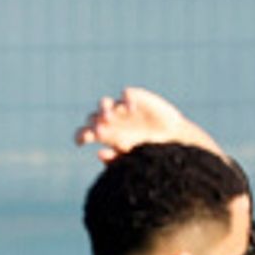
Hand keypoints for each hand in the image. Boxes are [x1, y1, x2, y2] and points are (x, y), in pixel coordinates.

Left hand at [74, 86, 219, 161]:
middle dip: (92, 124)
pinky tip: (131, 111)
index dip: (80, 136)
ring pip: (104, 103)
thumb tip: (98, 153)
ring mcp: (122, 108)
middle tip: (98, 132)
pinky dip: (126, 100)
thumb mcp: (132, 160)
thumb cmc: (149, 152)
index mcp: (104, 135)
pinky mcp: (137, 98)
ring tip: (108, 118)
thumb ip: (115, 160)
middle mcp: (110, 120)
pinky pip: (126, 94)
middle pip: (92, 117)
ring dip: (103, 109)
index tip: (81, 143)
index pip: (84, 132)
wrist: (174, 141)